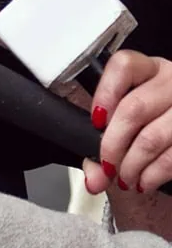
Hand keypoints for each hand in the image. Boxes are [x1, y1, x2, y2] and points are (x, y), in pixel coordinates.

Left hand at [83, 51, 171, 196]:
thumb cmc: (152, 127)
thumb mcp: (129, 122)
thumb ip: (101, 145)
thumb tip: (93, 179)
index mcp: (150, 70)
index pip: (124, 66)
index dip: (105, 94)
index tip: (96, 122)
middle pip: (133, 108)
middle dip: (112, 145)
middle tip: (107, 167)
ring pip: (152, 137)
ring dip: (133, 166)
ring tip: (126, 180)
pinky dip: (154, 174)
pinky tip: (145, 182)